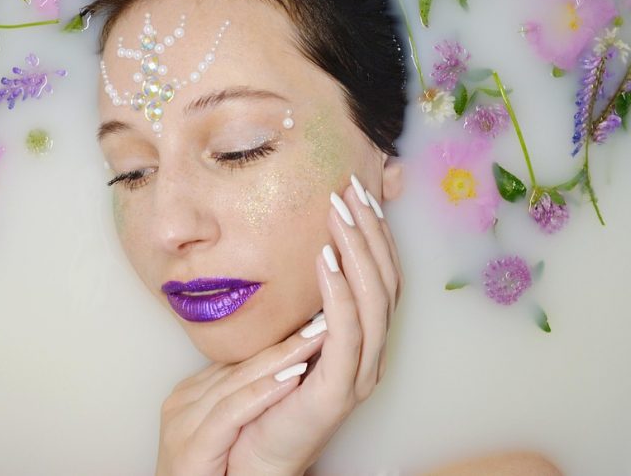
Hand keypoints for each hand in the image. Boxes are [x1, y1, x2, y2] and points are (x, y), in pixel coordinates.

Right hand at [154, 315, 326, 475]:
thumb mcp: (229, 430)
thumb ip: (243, 396)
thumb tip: (286, 366)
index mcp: (190, 393)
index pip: (239, 360)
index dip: (279, 341)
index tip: (312, 320)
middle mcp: (182, 401)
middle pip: (241, 366)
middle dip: (285, 343)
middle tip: (321, 320)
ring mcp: (181, 423)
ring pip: (237, 384)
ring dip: (280, 362)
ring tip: (315, 341)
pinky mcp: (190, 447)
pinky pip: (229, 413)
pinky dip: (262, 395)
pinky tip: (292, 381)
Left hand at [226, 174, 403, 474]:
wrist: (253, 450)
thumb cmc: (269, 386)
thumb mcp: (290, 329)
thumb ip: (305, 295)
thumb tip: (305, 244)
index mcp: (365, 336)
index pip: (381, 273)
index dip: (374, 231)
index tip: (356, 189)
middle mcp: (373, 352)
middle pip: (385, 280)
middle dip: (370, 231)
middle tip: (349, 188)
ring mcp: (361, 372)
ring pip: (373, 302)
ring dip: (358, 252)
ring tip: (337, 213)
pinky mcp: (340, 390)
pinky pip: (347, 334)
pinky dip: (340, 292)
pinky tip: (326, 258)